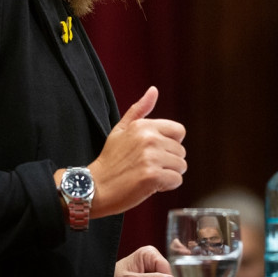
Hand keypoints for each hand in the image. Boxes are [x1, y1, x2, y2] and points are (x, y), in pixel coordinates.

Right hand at [87, 86, 185, 217]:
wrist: (96, 186)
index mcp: (143, 125)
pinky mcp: (152, 176)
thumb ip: (139, 110)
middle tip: (147, 166)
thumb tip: (154, 90)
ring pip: (181, 166)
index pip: (179, 131)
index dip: (170, 144)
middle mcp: (149, 138)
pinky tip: (149, 184)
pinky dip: (166, 186)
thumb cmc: (110, 160)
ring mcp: (151, 157)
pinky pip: (177, 180)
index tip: (155, 152)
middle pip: (181, 151)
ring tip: (148, 175)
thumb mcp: (121, 129)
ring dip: (168, 174)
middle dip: (169, 161)